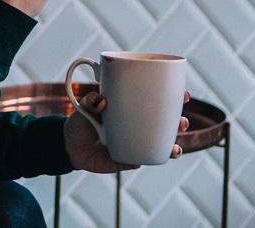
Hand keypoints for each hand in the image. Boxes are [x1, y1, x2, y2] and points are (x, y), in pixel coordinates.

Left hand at [63, 90, 191, 172]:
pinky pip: (145, 159)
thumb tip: (102, 101)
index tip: (184, 95)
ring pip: (161, 145)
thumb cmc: (81, 121)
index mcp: (132, 109)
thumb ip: (91, 100)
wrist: (70, 146)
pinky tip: (160, 157)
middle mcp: (137, 126)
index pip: (156, 103)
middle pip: (165, 125)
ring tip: (177, 146)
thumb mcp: (85, 106)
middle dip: (179, 123)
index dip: (173, 99)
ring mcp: (135, 143)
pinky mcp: (128, 159)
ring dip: (174, 146)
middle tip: (182, 121)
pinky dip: (154, 158)